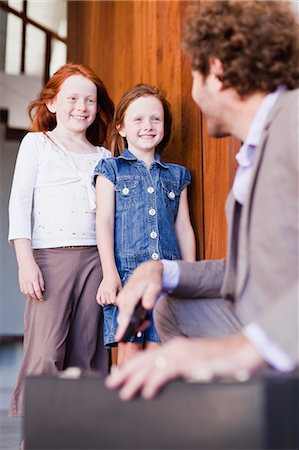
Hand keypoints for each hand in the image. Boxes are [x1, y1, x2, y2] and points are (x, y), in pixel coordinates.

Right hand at [18, 259, 43, 301]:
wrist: (25, 262)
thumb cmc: (34, 267)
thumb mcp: (40, 274)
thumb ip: (41, 282)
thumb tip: (43, 290)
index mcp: (34, 279)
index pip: (37, 290)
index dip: (39, 296)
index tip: (42, 298)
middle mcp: (28, 281)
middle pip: (31, 293)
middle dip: (35, 297)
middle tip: (38, 299)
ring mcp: (23, 282)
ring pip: (26, 292)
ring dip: (30, 296)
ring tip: (34, 296)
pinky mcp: (20, 281)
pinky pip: (22, 290)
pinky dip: (26, 293)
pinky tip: (29, 293)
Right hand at [96, 273, 121, 305]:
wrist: (109, 272)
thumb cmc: (116, 278)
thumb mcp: (120, 286)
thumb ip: (120, 293)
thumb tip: (121, 300)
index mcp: (112, 290)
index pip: (113, 301)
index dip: (116, 303)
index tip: (117, 302)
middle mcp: (106, 291)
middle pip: (108, 302)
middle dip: (112, 303)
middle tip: (114, 301)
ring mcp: (102, 291)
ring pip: (103, 301)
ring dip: (106, 302)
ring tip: (109, 301)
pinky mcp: (99, 290)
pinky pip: (98, 298)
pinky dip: (100, 302)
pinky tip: (103, 303)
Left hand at [106, 333, 265, 399]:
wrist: (242, 353)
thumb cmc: (220, 361)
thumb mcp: (194, 365)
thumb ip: (178, 370)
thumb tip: (162, 382)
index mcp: (175, 348)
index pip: (147, 357)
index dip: (131, 367)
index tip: (118, 376)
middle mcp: (175, 348)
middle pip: (145, 360)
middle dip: (126, 373)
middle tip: (111, 384)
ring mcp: (183, 353)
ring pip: (152, 366)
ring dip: (136, 380)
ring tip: (124, 393)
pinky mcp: (192, 362)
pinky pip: (170, 372)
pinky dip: (156, 381)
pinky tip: (148, 393)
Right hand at [114, 261, 162, 340]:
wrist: (146, 272)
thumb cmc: (151, 279)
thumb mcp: (155, 286)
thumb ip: (151, 296)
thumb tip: (147, 307)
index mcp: (129, 296)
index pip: (125, 314)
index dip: (122, 327)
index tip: (118, 338)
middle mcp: (122, 299)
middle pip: (124, 320)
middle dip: (135, 326)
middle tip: (147, 323)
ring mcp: (121, 302)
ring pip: (125, 319)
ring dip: (136, 323)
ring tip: (147, 320)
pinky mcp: (123, 304)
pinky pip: (126, 316)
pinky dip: (134, 320)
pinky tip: (143, 318)